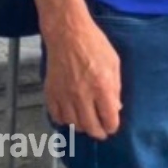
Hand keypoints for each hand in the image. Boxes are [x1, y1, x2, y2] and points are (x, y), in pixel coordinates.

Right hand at [41, 14, 122, 138]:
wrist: (67, 34)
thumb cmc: (94, 45)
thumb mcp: (114, 63)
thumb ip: (116, 87)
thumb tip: (115, 107)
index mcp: (102, 87)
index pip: (109, 119)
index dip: (112, 127)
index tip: (112, 127)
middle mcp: (82, 95)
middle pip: (90, 127)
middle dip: (98, 132)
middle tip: (101, 132)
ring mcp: (64, 95)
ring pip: (73, 124)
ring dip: (81, 126)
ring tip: (86, 122)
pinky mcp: (51, 93)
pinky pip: (56, 116)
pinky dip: (64, 120)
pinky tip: (70, 116)